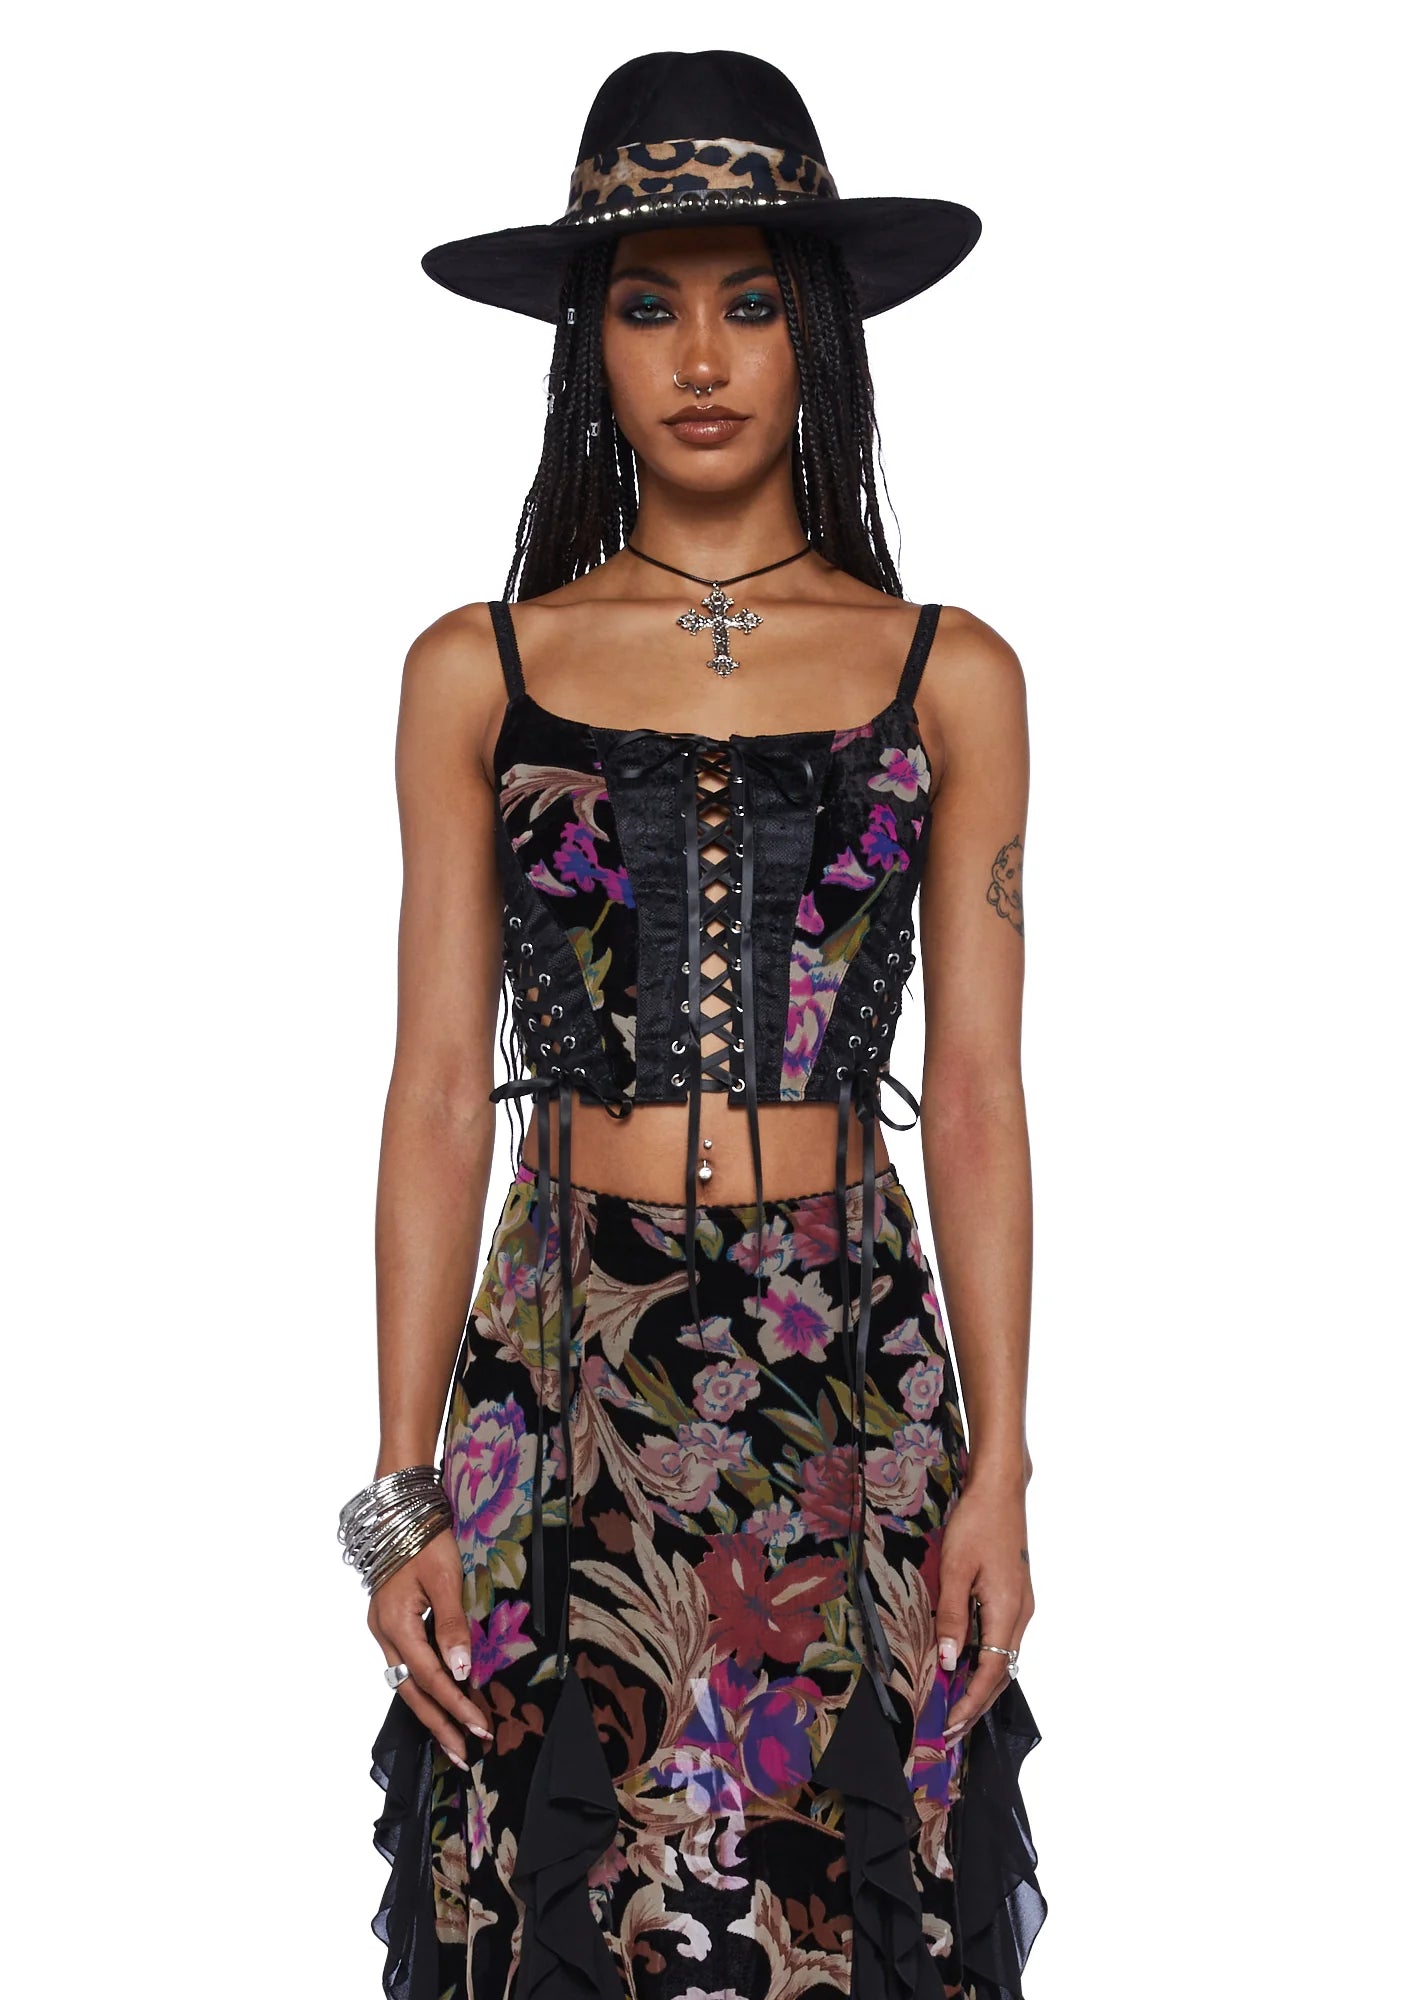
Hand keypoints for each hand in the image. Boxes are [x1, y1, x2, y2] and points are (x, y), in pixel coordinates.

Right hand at [368, 1525, 493, 1768]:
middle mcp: (384, 1633)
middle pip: (411, 1692)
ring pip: (405, 1682)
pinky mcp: (388, 1624)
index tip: (480, 1728)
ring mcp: (382, 1630)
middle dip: (438, 1725)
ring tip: (453, 1739)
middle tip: (464, 1754)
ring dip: (430, 1711)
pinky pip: (405, 1665)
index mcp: (396, 1624)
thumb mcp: (445, 1578)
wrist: (401, 1511)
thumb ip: (452, 1626)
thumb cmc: (426, 1539)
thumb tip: (461, 1672)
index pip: (430, 1678)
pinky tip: (439, 1700)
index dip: (455, 1705)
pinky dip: (423, 1687)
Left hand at [933, 1474, 1034, 1742]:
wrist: (1001, 1489)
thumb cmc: (976, 1523)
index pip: (992, 1671)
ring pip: (1005, 1657)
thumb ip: (952, 1616)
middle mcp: (1022, 1614)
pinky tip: (967, 1664)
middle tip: (950, 1730)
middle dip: (977, 1703)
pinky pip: (1003, 1639)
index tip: (949, 1724)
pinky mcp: (1016, 1595)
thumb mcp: (955, 1568)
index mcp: (1008, 1610)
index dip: (970, 1701)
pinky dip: (986, 1660)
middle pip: (1003, 1672)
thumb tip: (950, 1662)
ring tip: (955, 1705)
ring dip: (982, 1684)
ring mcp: (1022, 1605)